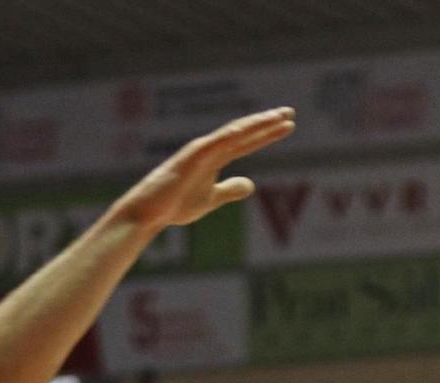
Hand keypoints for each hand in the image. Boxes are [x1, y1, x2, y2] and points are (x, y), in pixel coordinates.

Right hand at [116, 108, 296, 231]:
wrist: (150, 213)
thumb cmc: (176, 204)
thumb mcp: (212, 198)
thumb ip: (230, 189)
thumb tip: (251, 184)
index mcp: (216, 158)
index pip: (247, 142)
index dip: (268, 134)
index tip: (288, 125)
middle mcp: (210, 149)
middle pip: (243, 132)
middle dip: (267, 122)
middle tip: (290, 112)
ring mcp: (200, 152)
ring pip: (232, 134)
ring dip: (254, 125)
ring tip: (276, 117)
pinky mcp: (189, 159)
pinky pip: (212, 145)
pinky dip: (228, 136)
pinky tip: (245, 130)